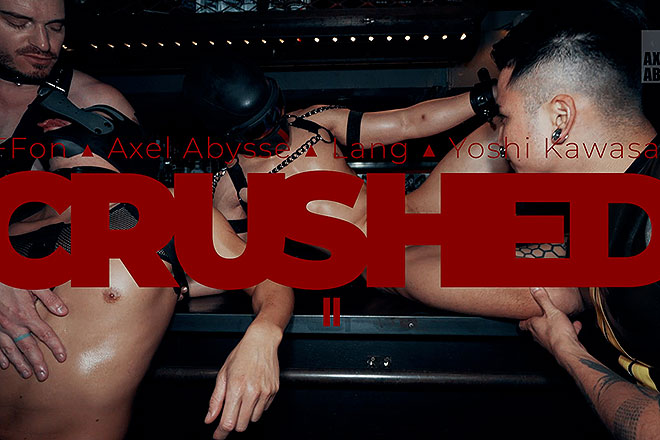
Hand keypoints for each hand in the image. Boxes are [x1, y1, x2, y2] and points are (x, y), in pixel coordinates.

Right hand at [0, 284, 67, 380]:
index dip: (54, 346)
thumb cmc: (13, 278)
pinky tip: (5, 365)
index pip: (44, 334)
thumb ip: (49, 298)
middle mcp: (12, 324)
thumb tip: (64, 311)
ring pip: (10, 350)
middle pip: (27, 347)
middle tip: (44, 376)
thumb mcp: (33, 283)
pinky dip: (0, 356)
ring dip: (19, 363)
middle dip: (36, 362)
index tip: (62, 357)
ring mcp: (0, 327)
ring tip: (27, 374)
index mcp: (26, 314)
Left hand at [205, 324, 280, 438]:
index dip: (221, 433)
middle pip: (241, 425)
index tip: (217, 436)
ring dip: (245, 416)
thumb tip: (210, 418)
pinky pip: (263, 410)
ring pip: (253, 420)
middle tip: (229, 414)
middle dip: (233, 424)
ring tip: (243, 399)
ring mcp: (265, 392)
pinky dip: (256, 407)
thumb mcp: (223, 375)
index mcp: (236, 387)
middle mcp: (252, 392)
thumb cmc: (242, 354)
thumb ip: (216, 400)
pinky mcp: (273, 391)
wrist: (262, 341)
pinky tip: (253, 394)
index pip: (228, 422)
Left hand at [519, 287, 582, 357]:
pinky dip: (568, 330)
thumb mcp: (551, 311)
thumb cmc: (558, 333)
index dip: (522, 319)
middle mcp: (538, 335)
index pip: (522, 324)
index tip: (522, 315)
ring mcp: (549, 341)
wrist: (569, 350)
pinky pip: (563, 335)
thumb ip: (543, 299)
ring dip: (555, 325)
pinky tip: (576, 325)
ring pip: (550, 331)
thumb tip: (534, 289)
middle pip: (535, 327)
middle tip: (541, 314)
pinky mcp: (560, 345)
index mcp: (533, 326)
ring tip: (560, 318)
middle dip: (539, 321)